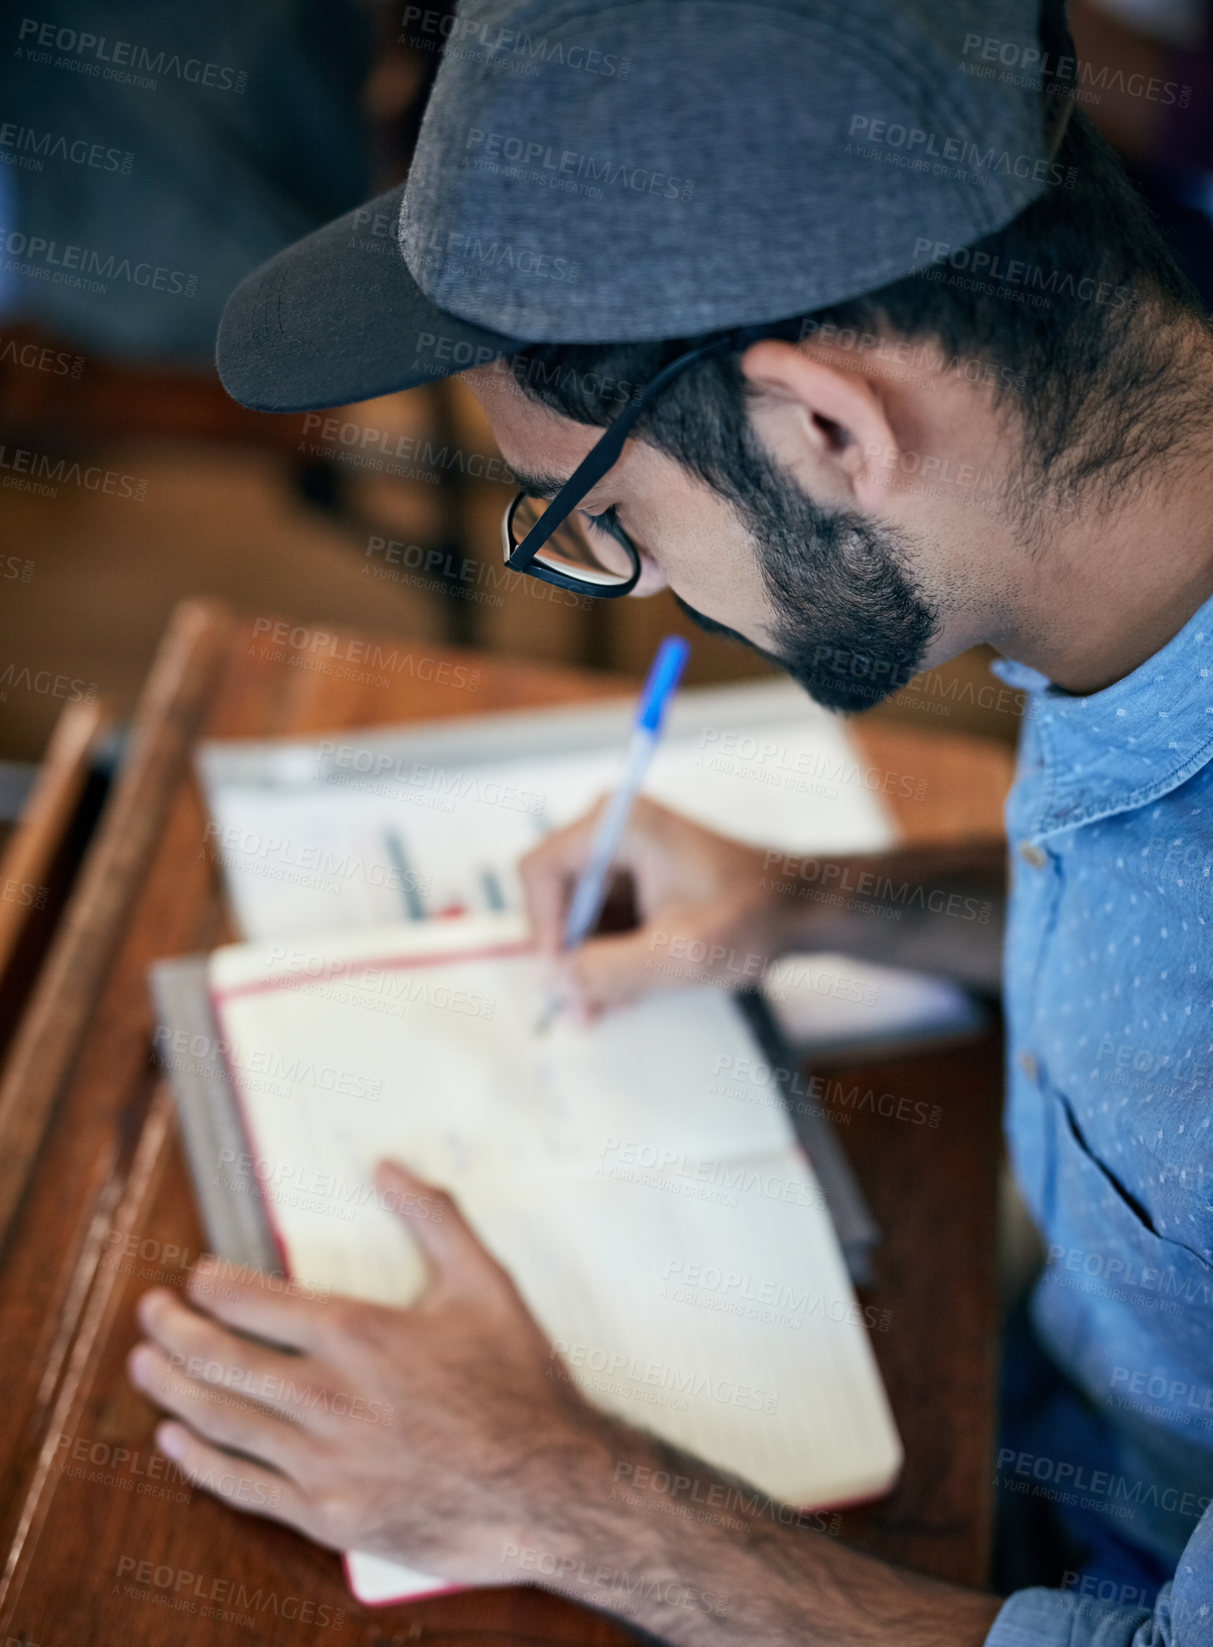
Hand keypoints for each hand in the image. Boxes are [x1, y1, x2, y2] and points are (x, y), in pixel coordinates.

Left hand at [125, 1162, 609, 1583]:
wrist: (548, 1489)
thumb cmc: (519, 1386)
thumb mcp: (485, 1285)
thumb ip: (434, 1219)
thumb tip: (390, 1167)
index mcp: (359, 1335)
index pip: (253, 1302)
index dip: (211, 1286)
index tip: (197, 1276)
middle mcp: (328, 1398)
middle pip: (219, 1358)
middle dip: (172, 1330)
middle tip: (149, 1311)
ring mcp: (322, 1463)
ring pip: (220, 1420)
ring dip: (171, 1388)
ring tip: (145, 1363)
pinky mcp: (327, 1514)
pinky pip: (242, 1486)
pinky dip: (199, 1461)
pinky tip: (176, 1441)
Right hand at [519, 796, 788, 1016]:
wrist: (798, 910)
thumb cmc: (753, 914)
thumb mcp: (677, 954)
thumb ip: (610, 970)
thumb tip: (559, 982)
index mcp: (619, 825)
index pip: (542, 871)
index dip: (543, 928)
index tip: (563, 973)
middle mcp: (614, 831)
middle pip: (556, 896)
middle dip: (567, 953)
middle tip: (582, 1004)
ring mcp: (624, 855)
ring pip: (576, 915)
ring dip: (586, 962)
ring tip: (605, 1006)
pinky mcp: (636, 880)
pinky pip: (601, 921)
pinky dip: (606, 956)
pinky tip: (623, 989)